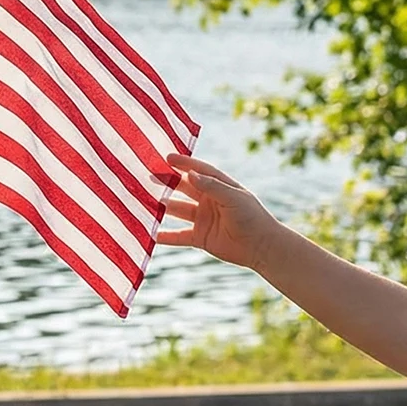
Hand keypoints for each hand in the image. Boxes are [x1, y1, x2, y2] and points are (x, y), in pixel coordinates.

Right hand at [157, 154, 281, 271]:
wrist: (261, 247)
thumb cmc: (252, 217)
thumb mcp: (233, 197)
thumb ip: (211, 186)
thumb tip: (190, 173)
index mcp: (219, 187)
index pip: (199, 171)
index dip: (184, 163)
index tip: (166, 157)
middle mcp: (208, 201)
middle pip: (183, 188)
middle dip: (167, 182)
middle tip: (149, 175)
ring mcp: (203, 219)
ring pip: (177, 210)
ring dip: (162, 206)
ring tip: (144, 201)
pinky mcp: (199, 238)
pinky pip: (178, 236)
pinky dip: (165, 236)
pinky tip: (151, 234)